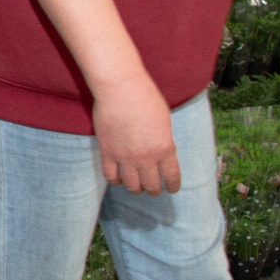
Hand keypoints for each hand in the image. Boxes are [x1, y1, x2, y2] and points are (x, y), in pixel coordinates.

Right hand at [91, 72, 180, 195]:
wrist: (121, 89)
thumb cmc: (146, 98)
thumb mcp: (165, 122)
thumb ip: (164, 142)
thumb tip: (163, 155)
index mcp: (164, 148)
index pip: (171, 177)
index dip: (172, 186)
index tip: (172, 189)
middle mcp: (146, 157)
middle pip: (151, 185)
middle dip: (153, 190)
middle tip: (152, 189)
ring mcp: (125, 157)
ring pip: (131, 186)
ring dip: (135, 188)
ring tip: (135, 187)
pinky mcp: (107, 152)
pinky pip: (110, 176)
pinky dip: (116, 180)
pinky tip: (118, 178)